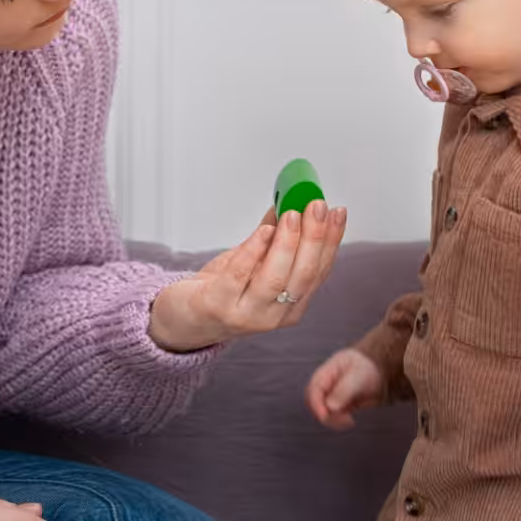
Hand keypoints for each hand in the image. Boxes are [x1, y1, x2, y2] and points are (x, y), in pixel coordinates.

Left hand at [147, 201, 348, 352]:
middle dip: (314, 238)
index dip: (332, 240)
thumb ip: (274, 239)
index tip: (337, 212)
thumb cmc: (221, 291)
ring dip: (287, 243)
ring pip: (275, 279)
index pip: (320, 271)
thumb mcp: (255, 264)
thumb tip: (291, 201)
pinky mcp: (218, 307)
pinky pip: (239, 277)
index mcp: (292, 306)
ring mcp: (247, 315)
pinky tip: (263, 230)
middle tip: (316, 206)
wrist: (183, 319)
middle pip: (303, 275)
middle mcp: (275, 315)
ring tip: (291, 214)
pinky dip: (253, 250)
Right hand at [305, 347, 385, 430]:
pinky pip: (333, 417)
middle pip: (315, 404)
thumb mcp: (357, 376)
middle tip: (342, 419)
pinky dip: (339, 422)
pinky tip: (350, 421)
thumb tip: (331, 407)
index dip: (317, 405)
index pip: (313, 391)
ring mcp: (332, 396)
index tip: (326, 415)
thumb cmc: (369, 366)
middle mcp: (326, 386)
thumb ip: (343, 391)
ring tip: (349, 421)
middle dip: (325, 415)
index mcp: (326, 373)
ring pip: (323, 413)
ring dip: (333, 420)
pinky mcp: (339, 406)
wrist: (383, 370)